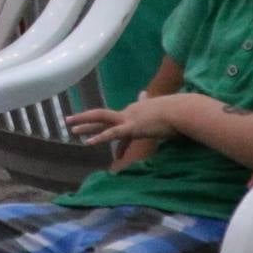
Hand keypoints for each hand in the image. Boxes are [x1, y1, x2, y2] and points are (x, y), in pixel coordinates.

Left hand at [66, 95, 180, 146]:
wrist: (183, 111)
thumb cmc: (178, 115)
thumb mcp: (166, 117)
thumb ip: (162, 119)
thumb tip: (167, 122)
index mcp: (135, 111)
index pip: (118, 123)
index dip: (108, 133)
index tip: (101, 141)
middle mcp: (129, 112)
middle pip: (102, 115)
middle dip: (85, 118)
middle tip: (70, 120)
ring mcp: (129, 118)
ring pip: (101, 120)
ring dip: (85, 124)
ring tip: (72, 128)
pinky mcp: (132, 127)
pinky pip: (112, 133)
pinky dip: (99, 137)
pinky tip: (88, 142)